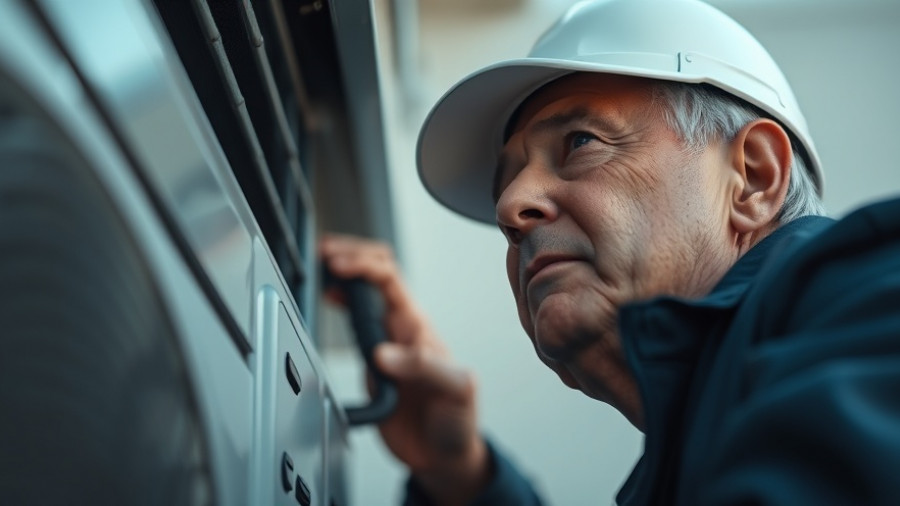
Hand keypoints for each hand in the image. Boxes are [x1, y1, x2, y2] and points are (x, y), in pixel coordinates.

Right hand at [319, 234, 489, 504]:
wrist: (444, 455)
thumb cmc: (458, 420)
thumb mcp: (455, 391)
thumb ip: (424, 368)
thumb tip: (382, 352)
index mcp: (418, 327)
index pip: (389, 278)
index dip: (362, 264)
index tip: (338, 265)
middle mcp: (400, 329)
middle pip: (374, 274)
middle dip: (350, 256)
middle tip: (323, 254)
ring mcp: (384, 344)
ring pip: (361, 296)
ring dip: (342, 277)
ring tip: (319, 267)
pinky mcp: (371, 365)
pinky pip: (353, 327)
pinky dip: (338, 307)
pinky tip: (327, 301)